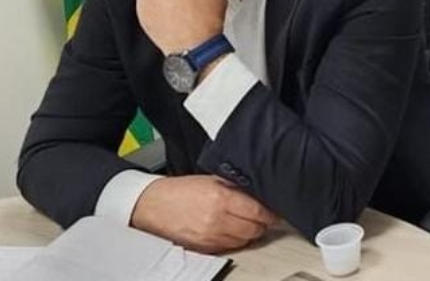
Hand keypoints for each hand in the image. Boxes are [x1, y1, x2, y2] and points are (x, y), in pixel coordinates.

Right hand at [131, 175, 276, 252]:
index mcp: (220, 198)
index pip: (258, 211)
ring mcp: (212, 236)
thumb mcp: (210, 180)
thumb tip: (257, 194)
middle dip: (262, 223)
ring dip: (250, 232)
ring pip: (245, 240)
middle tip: (262, 216)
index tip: (274, 210)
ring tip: (246, 222)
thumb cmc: (180, 191)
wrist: (154, 205)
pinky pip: (231, 247)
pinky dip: (235, 240)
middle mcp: (218, 219)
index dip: (270, 212)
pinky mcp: (206, 248)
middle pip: (255, 229)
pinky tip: (231, 229)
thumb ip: (234, 188)